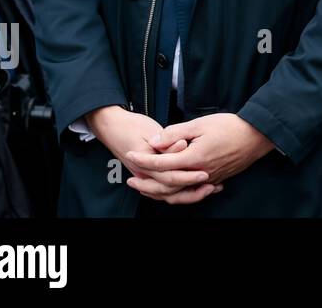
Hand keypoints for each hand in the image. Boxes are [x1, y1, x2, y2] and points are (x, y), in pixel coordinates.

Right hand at [87, 105, 216, 204]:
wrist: (110, 126)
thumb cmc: (131, 126)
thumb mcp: (150, 130)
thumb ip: (167, 142)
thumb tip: (182, 146)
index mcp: (144, 163)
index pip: (169, 176)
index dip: (188, 176)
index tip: (205, 174)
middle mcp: (143, 174)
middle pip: (169, 191)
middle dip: (191, 191)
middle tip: (211, 186)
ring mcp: (143, 176)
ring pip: (166, 194)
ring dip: (187, 194)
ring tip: (207, 190)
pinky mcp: (146, 175)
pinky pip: (162, 190)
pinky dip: (178, 192)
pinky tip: (193, 188)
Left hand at [126, 112, 273, 189]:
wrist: (257, 135)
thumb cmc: (231, 126)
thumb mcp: (201, 123)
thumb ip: (175, 133)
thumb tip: (155, 141)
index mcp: (194, 158)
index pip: (161, 163)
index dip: (143, 159)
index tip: (130, 154)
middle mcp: (200, 173)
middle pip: (166, 185)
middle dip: (146, 182)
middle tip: (131, 179)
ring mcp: (209, 178)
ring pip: (179, 192)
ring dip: (160, 190)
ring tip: (147, 186)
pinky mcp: (216, 179)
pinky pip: (192, 191)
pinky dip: (178, 191)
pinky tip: (173, 188)